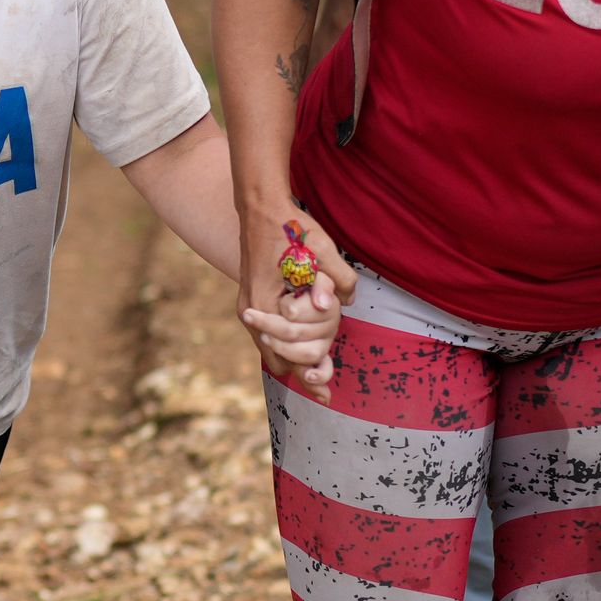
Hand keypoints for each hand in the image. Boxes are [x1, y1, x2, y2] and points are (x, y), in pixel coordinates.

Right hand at [241, 199, 356, 398]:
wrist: (260, 206)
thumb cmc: (290, 228)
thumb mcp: (323, 250)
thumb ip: (341, 279)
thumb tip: (349, 301)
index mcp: (266, 305)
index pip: (288, 355)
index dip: (311, 375)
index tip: (327, 394)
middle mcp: (253, 311)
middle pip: (277, 360)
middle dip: (302, 370)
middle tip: (326, 382)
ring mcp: (251, 306)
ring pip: (271, 348)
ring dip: (294, 358)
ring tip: (317, 370)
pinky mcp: (254, 299)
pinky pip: (270, 333)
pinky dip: (287, 342)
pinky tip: (304, 343)